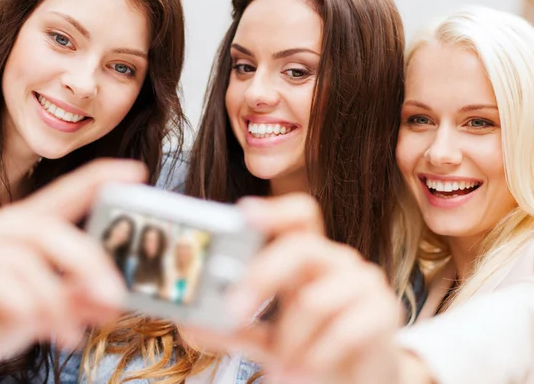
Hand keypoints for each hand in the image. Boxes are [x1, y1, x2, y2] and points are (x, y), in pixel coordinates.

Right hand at [0, 159, 145, 370]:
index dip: (98, 178)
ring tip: (72, 333)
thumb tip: (112, 300)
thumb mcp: (45, 309)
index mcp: (22, 226)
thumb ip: (77, 298)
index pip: (64, 193)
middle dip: (88, 263)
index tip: (136, 170)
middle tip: (114, 297)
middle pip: (50, 229)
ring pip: (27, 260)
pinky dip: (27, 307)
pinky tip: (37, 328)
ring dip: (57, 301)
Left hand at [184, 193, 402, 383]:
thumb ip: (233, 327)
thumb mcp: (267, 338)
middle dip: (262, 276)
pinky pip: (344, 329)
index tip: (244, 213)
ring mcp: (363, 282)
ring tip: (282, 368)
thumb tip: (189, 321)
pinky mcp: (385, 311)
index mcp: (306, 257)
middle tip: (234, 310)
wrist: (360, 382)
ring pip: (314, 299)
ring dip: (290, 340)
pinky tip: (305, 371)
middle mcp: (335, 260)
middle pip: (300, 246)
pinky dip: (316, 357)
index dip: (274, 209)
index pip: (297, 216)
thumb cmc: (312, 349)